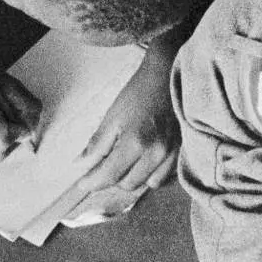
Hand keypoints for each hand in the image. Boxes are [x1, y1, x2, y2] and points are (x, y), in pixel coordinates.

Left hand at [66, 50, 180, 223]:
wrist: (168, 77)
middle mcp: (156, 153)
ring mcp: (172, 154)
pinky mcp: (182, 152)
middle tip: (102, 167)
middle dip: (112, 179)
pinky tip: (143, 162)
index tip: (83, 183)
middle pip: (128, 184)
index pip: (109, 175)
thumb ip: (96, 145)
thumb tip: (80, 164)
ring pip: (148, 183)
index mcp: (135, 143)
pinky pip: (164, 175)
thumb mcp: (112, 117)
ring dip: (133, 178)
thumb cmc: (139, 93)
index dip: (93, 182)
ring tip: (125, 164)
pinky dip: (150, 174)